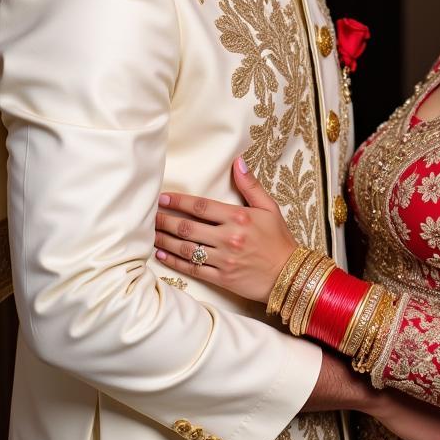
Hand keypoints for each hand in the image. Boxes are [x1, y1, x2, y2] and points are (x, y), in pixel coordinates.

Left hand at [155, 157, 296, 302]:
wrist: (289, 274)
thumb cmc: (279, 239)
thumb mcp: (269, 207)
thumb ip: (250, 185)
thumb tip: (238, 162)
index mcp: (239, 217)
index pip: (201, 206)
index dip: (178, 202)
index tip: (163, 198)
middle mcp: (228, 238)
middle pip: (188, 227)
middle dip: (166, 221)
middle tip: (150, 216)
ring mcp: (223, 259)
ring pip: (186, 248)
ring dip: (165, 241)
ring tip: (151, 234)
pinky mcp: (221, 277)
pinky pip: (193, 269)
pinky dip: (175, 262)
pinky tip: (162, 255)